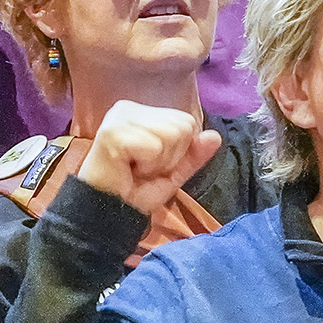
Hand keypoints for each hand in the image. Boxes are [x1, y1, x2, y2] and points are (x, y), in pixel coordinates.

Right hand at [76, 102, 223, 216]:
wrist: (107, 215)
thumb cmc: (133, 192)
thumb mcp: (171, 174)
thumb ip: (193, 155)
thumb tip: (216, 136)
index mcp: (143, 112)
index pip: (187, 122)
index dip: (178, 152)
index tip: (151, 165)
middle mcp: (130, 108)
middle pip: (183, 126)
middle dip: (170, 157)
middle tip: (141, 169)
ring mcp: (120, 116)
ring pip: (172, 134)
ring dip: (158, 163)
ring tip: (134, 169)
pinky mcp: (113, 131)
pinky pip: (155, 146)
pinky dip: (148, 165)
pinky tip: (127, 169)